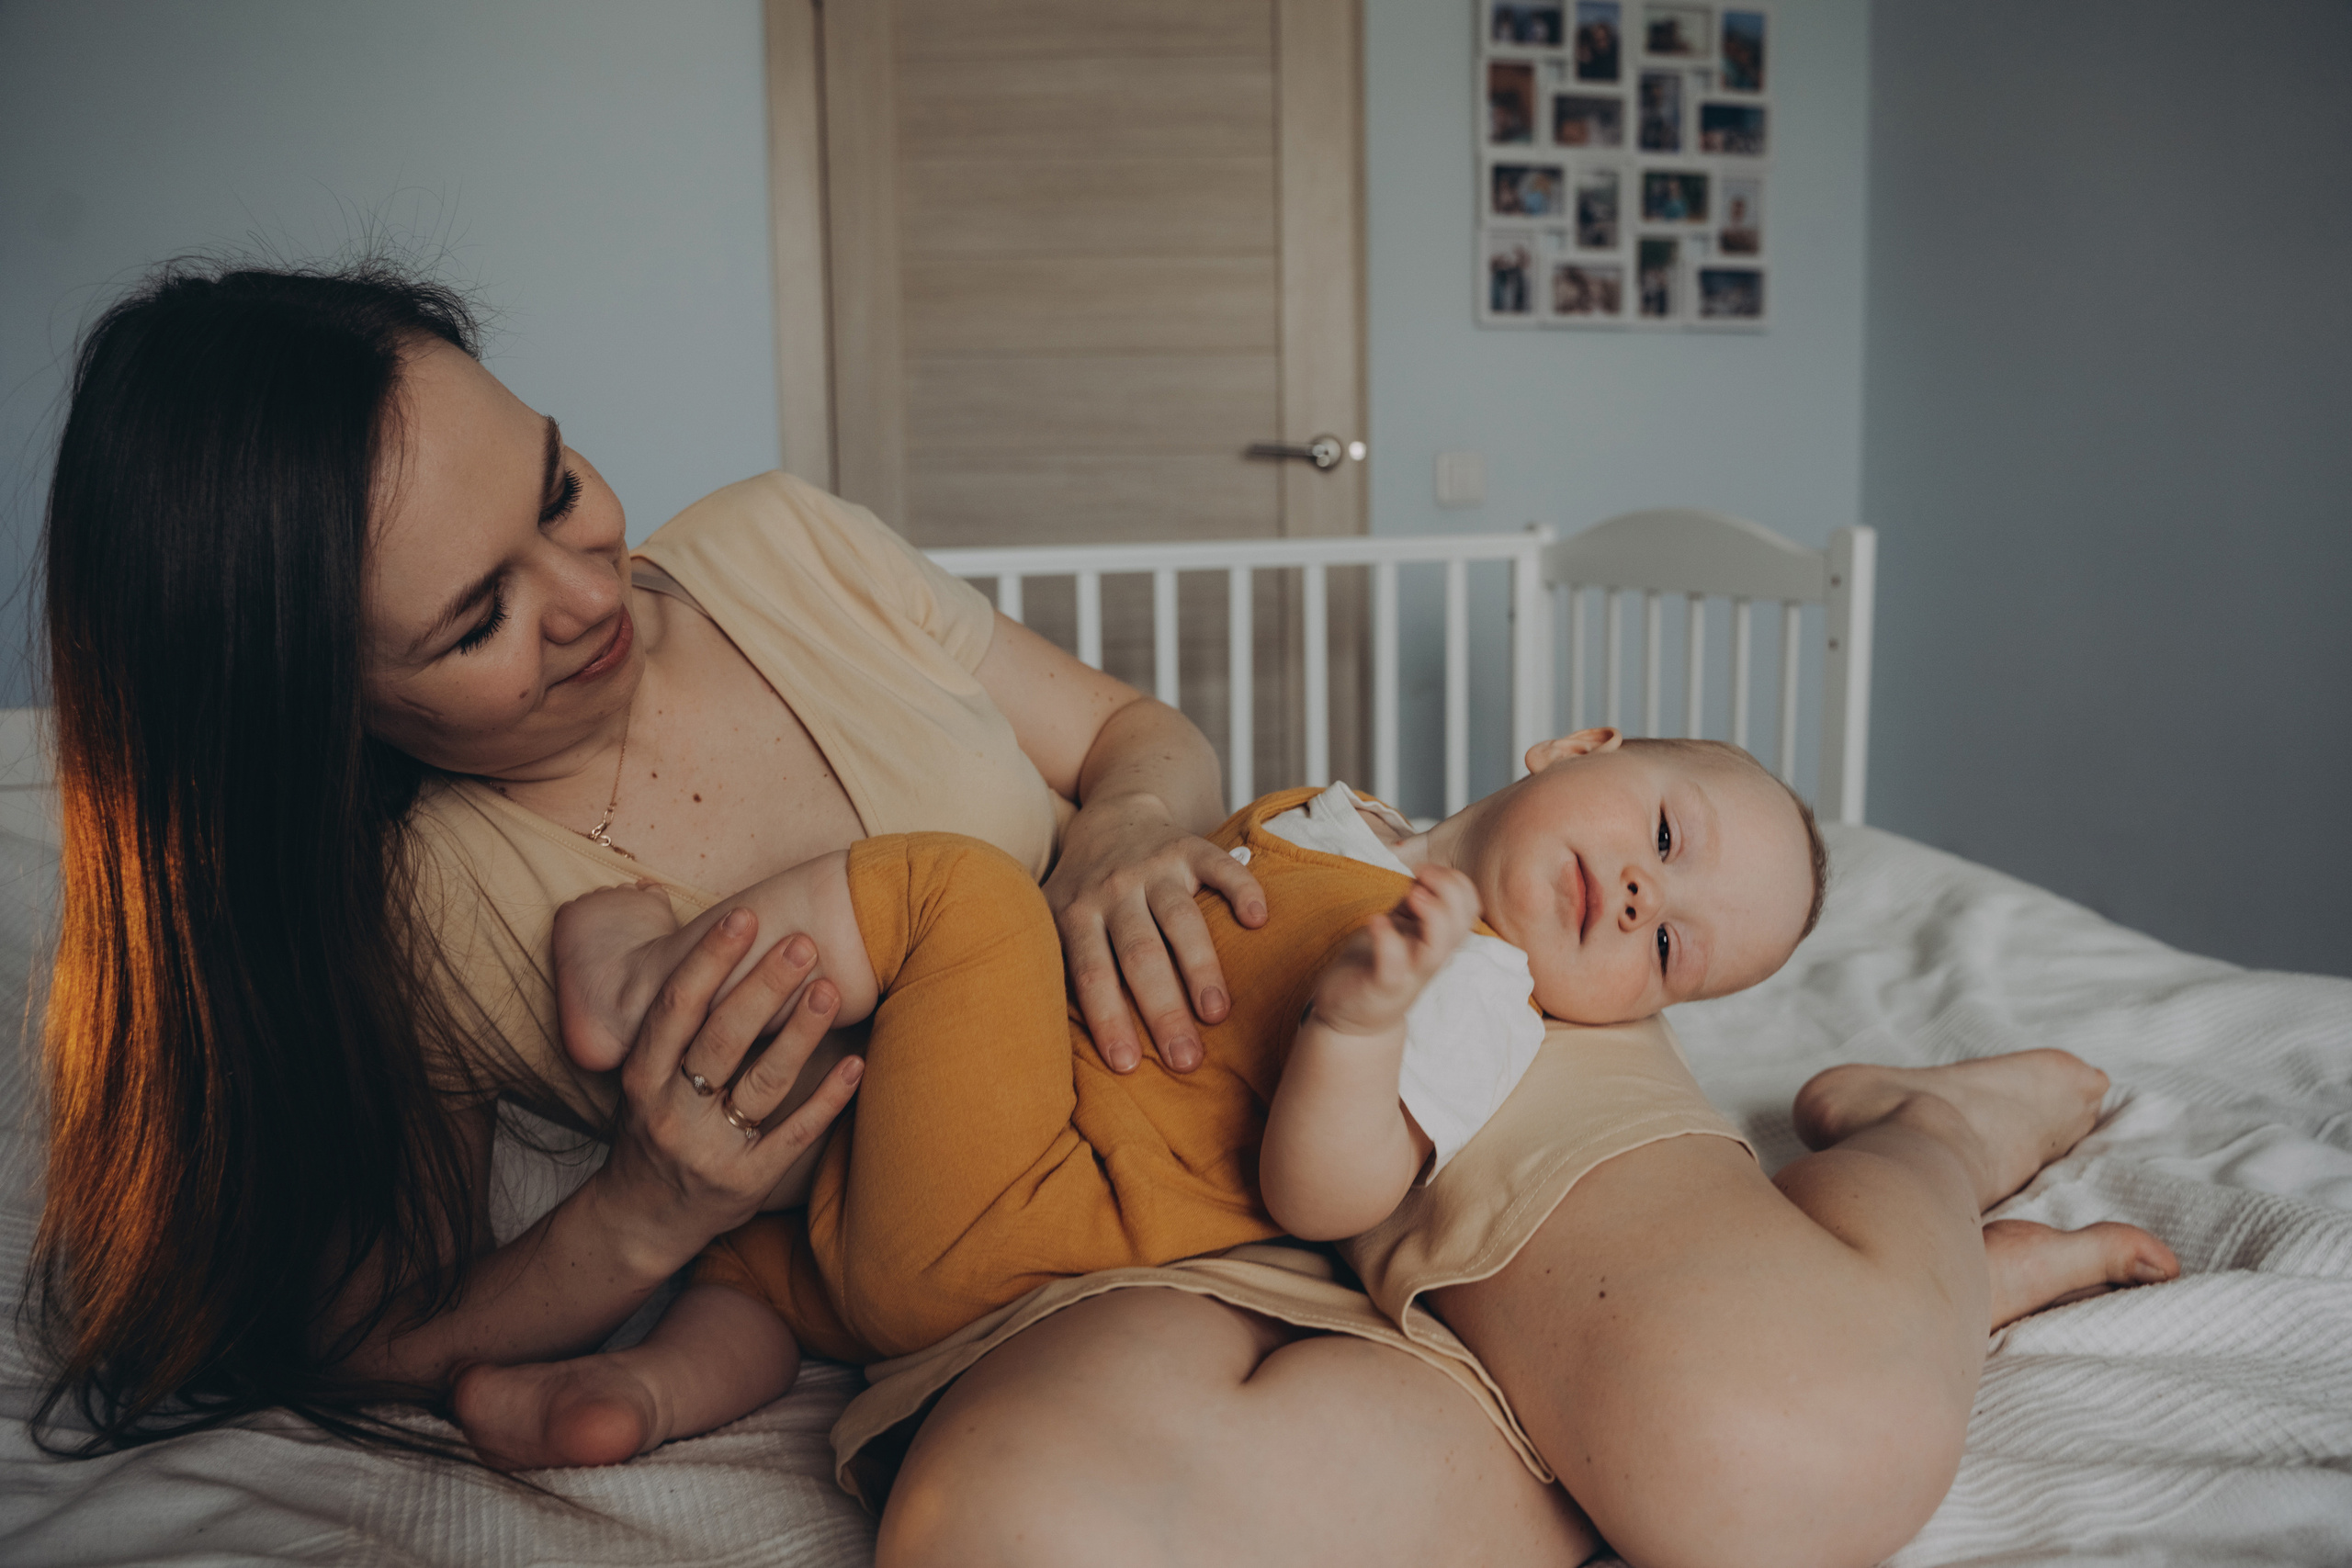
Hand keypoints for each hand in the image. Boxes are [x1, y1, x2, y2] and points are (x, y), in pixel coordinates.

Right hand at [590, 909, 862, 1278]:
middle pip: (723, 1039)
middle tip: (803, 942)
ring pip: (763, 1084)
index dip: (709, 960)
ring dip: (801, 1032)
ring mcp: (710, 1150)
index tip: (745, 917)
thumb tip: (718, 950)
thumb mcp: (642, 1081)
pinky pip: (794, 1135)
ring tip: (831, 989)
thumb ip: (672, 1029)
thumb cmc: (651, 1129)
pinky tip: (855, 1064)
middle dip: (764, 986)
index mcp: (641, 1080)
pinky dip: (827, 1098)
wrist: (639, 1221)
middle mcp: (671, 1113)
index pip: (676, 1009)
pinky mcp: (746, 1183)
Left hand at [1043, 795, 1266, 1074]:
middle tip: (1185, 1059)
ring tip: (1217, 1014)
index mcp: (1075, 914)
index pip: (1091, 973)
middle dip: (1162, 1010)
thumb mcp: (1052, 921)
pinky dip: (1241, 890)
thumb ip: (1057, 967)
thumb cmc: (1084, 891)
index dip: (1108, 1018)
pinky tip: (1257, 920)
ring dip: (1199, 967)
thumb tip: (1057, 1047)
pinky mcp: (1189, 847)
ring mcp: (1153, 868)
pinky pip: (1218, 866)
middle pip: (1139, 954)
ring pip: (1178, 919)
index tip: (1127, 1065)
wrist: (1111, 818)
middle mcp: (1113, 890)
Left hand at [1309, 866, 1478, 1037]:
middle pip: (1461, 923)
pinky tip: (1375, 920)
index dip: (1455, 881)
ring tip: (1411, 894)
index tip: (1424, 868)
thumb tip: (1424, 872)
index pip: (1469, 906)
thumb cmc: (1376, 965)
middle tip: (1419, 877)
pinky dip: (1387, 939)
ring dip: (1432, 915)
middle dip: (1448, 889)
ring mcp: (1409, 973)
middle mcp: (1430, 956)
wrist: (1351, 1017)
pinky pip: (1393, 964)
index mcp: (1437, 938)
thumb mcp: (1400, 928)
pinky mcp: (1383, 985)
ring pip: (1438, 948)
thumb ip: (1414, 904)